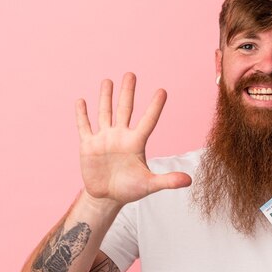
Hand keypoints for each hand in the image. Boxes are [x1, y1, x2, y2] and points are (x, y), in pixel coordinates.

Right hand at [76, 72, 191, 204]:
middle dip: (127, 92)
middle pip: (125, 110)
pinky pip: (84, 127)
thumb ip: (168, 181)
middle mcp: (121, 136)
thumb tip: (190, 181)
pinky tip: (81, 101)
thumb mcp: (150, 185)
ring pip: (104, 113)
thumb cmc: (131, 190)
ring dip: (105, 97)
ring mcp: (104, 139)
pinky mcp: (88, 145)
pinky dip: (81, 115)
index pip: (148, 120)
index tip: (163, 91)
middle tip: (131, 74)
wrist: (107, 197)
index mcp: (136, 143)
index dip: (155, 107)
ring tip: (108, 81)